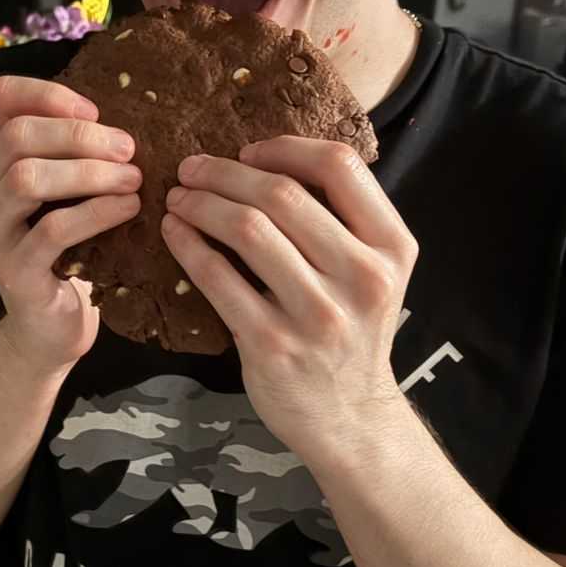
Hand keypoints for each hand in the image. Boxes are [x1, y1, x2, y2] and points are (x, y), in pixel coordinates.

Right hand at [0, 75, 140, 371]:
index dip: (48, 93)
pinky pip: (52, 230)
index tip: (96, 112)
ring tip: (134, 180)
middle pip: (16, 136)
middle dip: (79, 136)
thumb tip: (120, 115)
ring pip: (26, 178)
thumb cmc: (71, 251)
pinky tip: (128, 209)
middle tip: (129, 150)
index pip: (0, 99)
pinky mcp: (13, 273)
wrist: (53, 327)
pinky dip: (97, 212)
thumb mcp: (69, 193)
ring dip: (89, 172)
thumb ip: (74, 153)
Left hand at [159, 136, 417, 455]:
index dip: (285, 148)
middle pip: (282, 194)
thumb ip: (342, 220)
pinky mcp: (272, 344)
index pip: (340, 167)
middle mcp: (362, 278)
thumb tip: (268, 159)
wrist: (350, 418)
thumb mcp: (374, 272)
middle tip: (190, 169)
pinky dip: (188, 245)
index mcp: (392, 248)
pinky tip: (174, 232)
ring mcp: (318, 314)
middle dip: (224, 172)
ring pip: (247, 229)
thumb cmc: (352, 331)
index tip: (249, 152)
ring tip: (178, 198)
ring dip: (200, 203)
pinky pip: (218, 278)